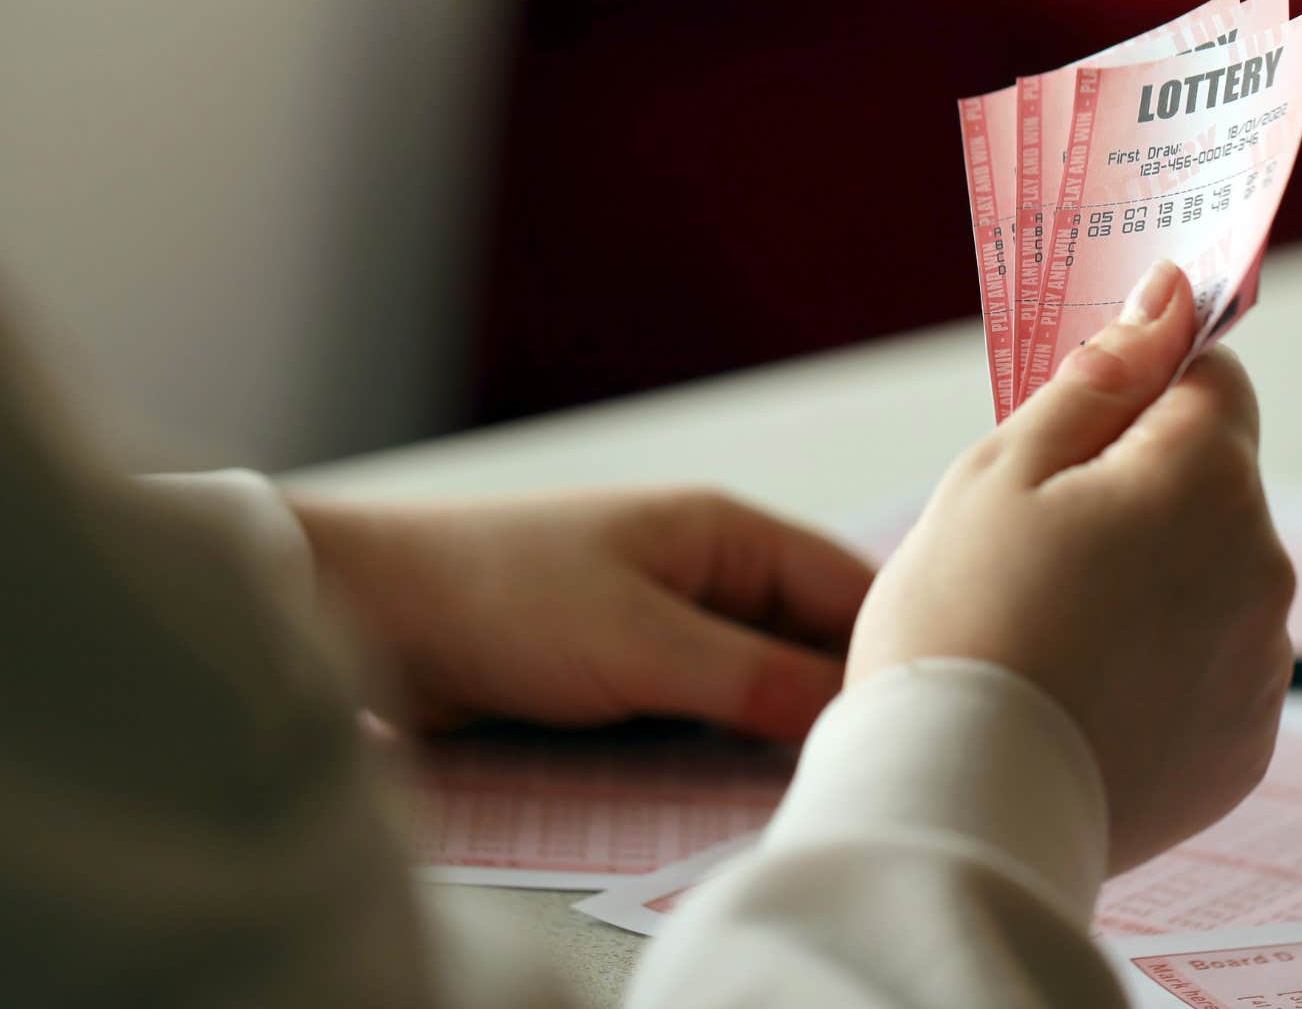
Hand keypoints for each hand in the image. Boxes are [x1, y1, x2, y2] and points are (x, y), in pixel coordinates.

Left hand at [290, 489, 873, 740]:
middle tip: (863, 760)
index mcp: (724, 533)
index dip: (887, 647)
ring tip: (807, 776)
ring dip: (774, 723)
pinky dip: (722, 737)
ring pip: (755, 678)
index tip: (920, 714)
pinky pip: (700, 705)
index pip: (845, 587)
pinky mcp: (623, 667)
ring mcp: (664, 620)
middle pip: (806, 638)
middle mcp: (705, 571)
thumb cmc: (503, 598)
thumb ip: (752, 678)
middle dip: (831, 695)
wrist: (372, 609)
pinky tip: (736, 778)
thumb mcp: (642, 642)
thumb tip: (848, 707)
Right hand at [848, 260, 1294, 872]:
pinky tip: (1083, 698)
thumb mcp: (1000, 472)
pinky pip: (1209, 673)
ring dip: (1152, 588)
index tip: (1081, 428)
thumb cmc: (960, 625)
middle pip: (1210, 488)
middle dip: (1138, 497)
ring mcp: (1260, 666)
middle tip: (1034, 553)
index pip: (1212, 380)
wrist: (957, 809)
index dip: (1142, 389)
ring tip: (1051, 640)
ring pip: (1210, 582)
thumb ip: (1097, 380)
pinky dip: (1160, 674)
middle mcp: (1262, 568)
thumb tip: (1166, 303)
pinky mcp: (1246, 748)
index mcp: (1207, 480)